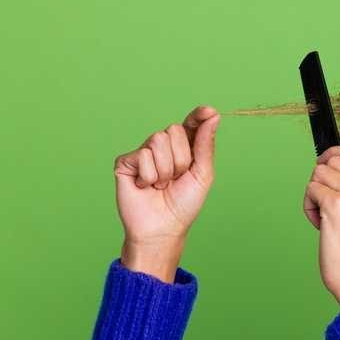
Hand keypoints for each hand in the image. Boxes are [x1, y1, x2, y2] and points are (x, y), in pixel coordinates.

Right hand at [114, 105, 220, 245]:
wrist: (163, 228)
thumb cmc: (184, 204)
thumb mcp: (202, 174)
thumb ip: (205, 144)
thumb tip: (212, 115)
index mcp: (183, 149)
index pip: (190, 124)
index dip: (198, 116)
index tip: (209, 111)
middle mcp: (162, 148)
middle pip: (174, 131)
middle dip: (181, 159)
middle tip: (176, 179)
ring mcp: (143, 153)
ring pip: (158, 141)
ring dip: (166, 169)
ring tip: (161, 185)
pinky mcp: (126, 162)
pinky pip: (143, 155)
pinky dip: (149, 175)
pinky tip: (146, 186)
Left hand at [303, 145, 339, 307]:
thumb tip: (334, 164)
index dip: (335, 153)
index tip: (324, 163)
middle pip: (334, 160)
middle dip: (322, 178)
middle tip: (323, 202)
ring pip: (320, 172)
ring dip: (314, 194)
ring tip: (323, 218)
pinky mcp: (336, 204)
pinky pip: (311, 188)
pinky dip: (308, 206)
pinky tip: (319, 224)